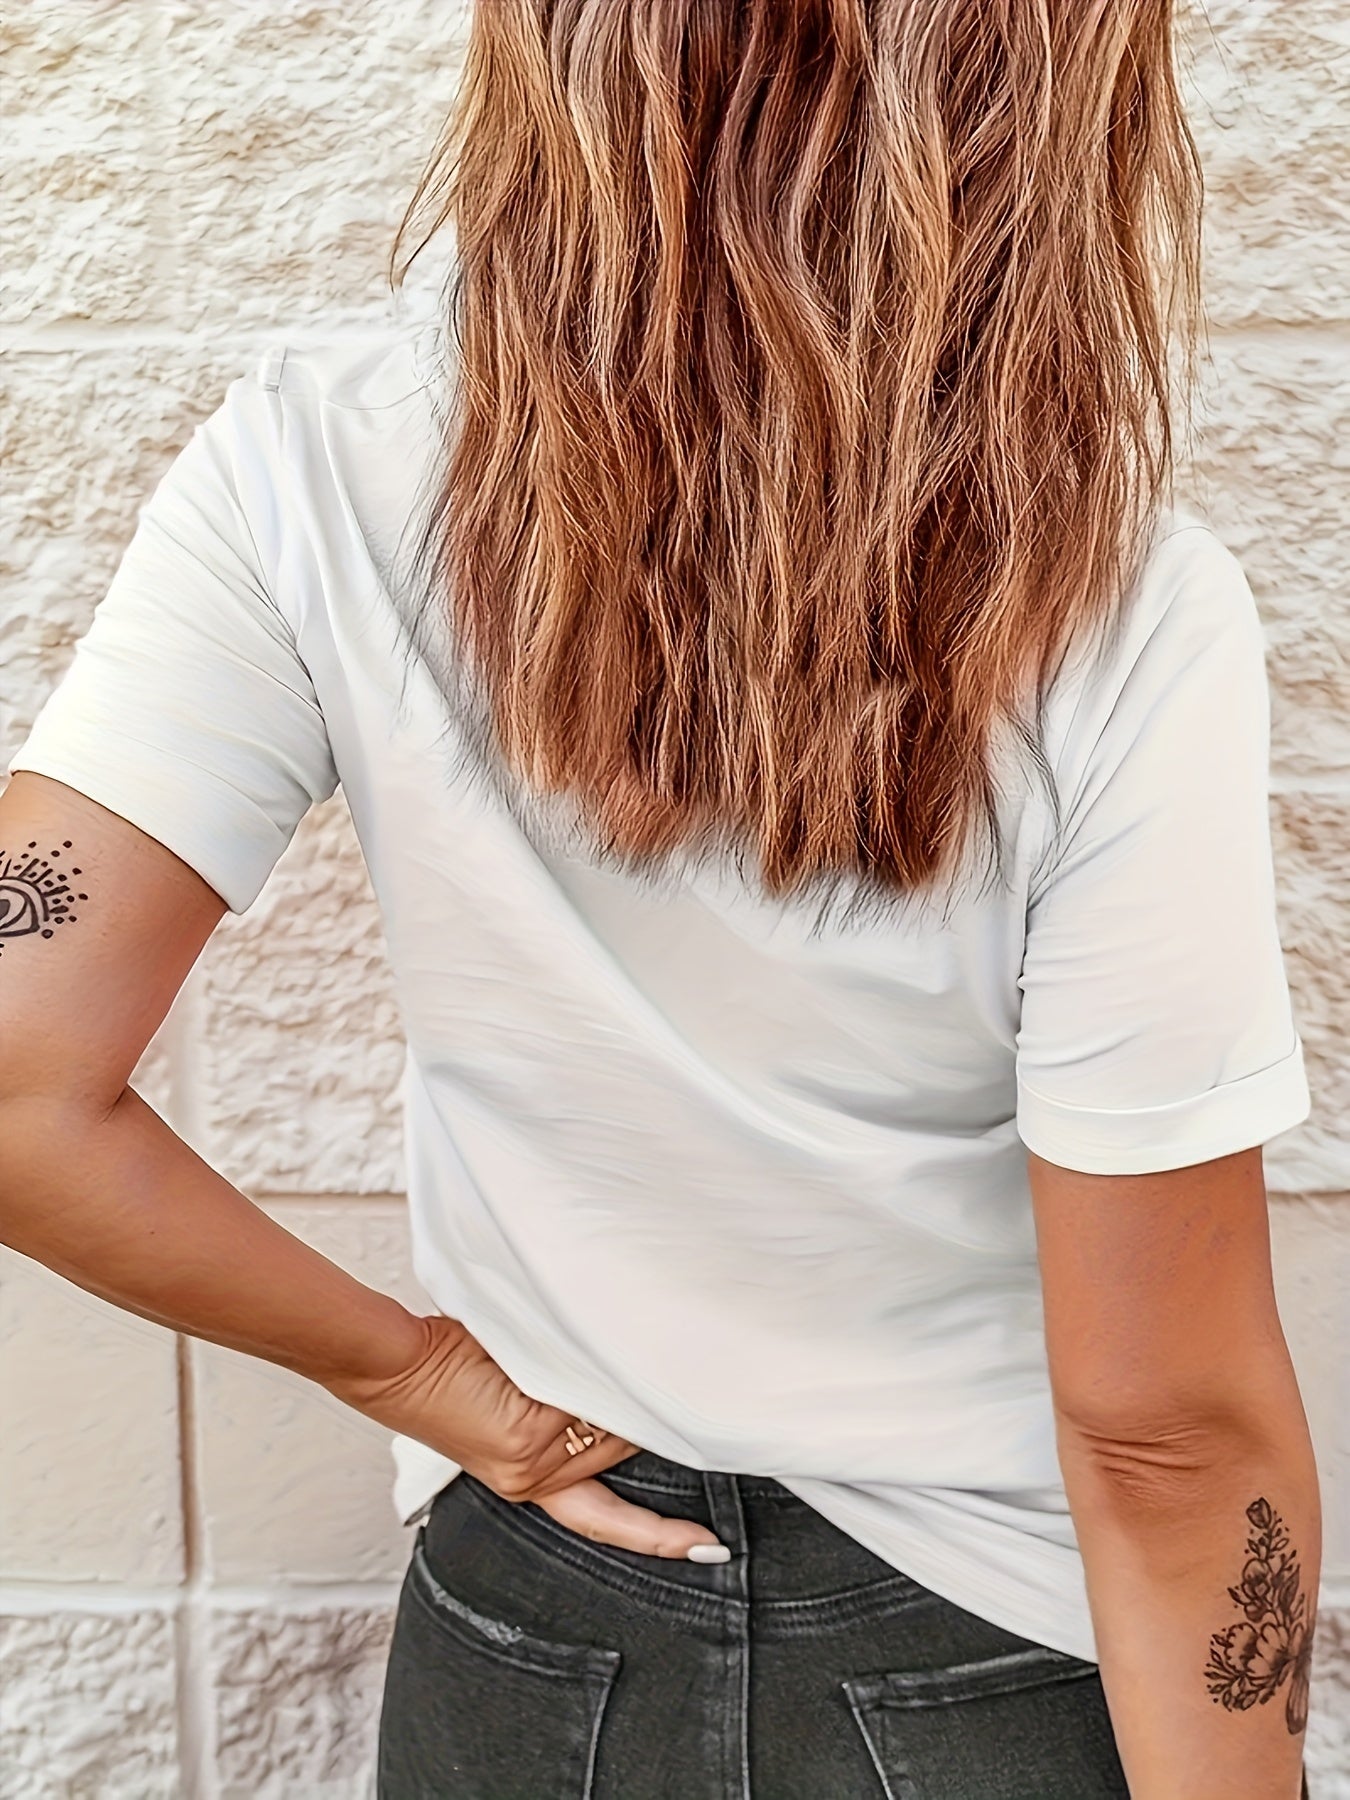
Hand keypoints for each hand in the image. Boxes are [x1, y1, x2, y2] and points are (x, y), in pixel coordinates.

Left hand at [324, 1313, 728, 1560]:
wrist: (395, 1366)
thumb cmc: (452, 1370)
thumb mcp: (516, 1402)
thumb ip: (569, 1408)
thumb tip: (633, 1389)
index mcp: (533, 1482)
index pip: (608, 1518)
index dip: (660, 1536)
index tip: (709, 1550)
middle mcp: (535, 1480)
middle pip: (625, 1445)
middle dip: (635, 1403)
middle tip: (648, 1370)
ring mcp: (534, 1460)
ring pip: (614, 1421)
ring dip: (614, 1378)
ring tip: (576, 1345)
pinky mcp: (527, 1433)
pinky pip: (590, 1399)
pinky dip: (591, 1367)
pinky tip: (574, 1344)